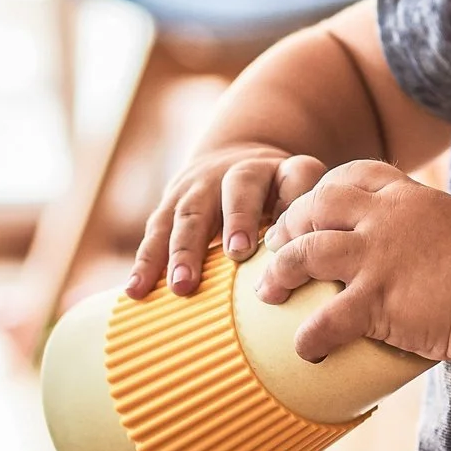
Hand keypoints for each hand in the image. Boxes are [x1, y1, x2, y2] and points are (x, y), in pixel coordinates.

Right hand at [127, 142, 327, 298]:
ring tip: (182, 287)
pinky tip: (135, 291)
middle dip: (234, 221)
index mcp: (278, 169)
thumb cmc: (278, 195)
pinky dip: (145, 262)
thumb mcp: (300, 193)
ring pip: (188, 213)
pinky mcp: (169, 205)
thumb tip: (315, 260)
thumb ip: (309, 216)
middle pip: (234, 192)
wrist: (233, 160)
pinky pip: (154, 232)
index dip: (292, 197)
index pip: (292, 176)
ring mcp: (197, 186)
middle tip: (235, 254)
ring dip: (183, 251)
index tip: (281, 232)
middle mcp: (234, 172)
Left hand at [250, 161, 450, 364]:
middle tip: (276, 248)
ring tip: (267, 293)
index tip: (313, 208)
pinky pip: (326, 318)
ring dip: (280, 272)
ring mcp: (377, 258)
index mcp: (408, 196)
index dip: (324, 189)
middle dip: (290, 224)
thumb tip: (431, 244)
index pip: (352, 175)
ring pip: (305, 252)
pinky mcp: (377, 300)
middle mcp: (386, 219)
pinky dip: (310, 336)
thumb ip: (433, 226)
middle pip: (317, 205)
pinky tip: (304, 351)